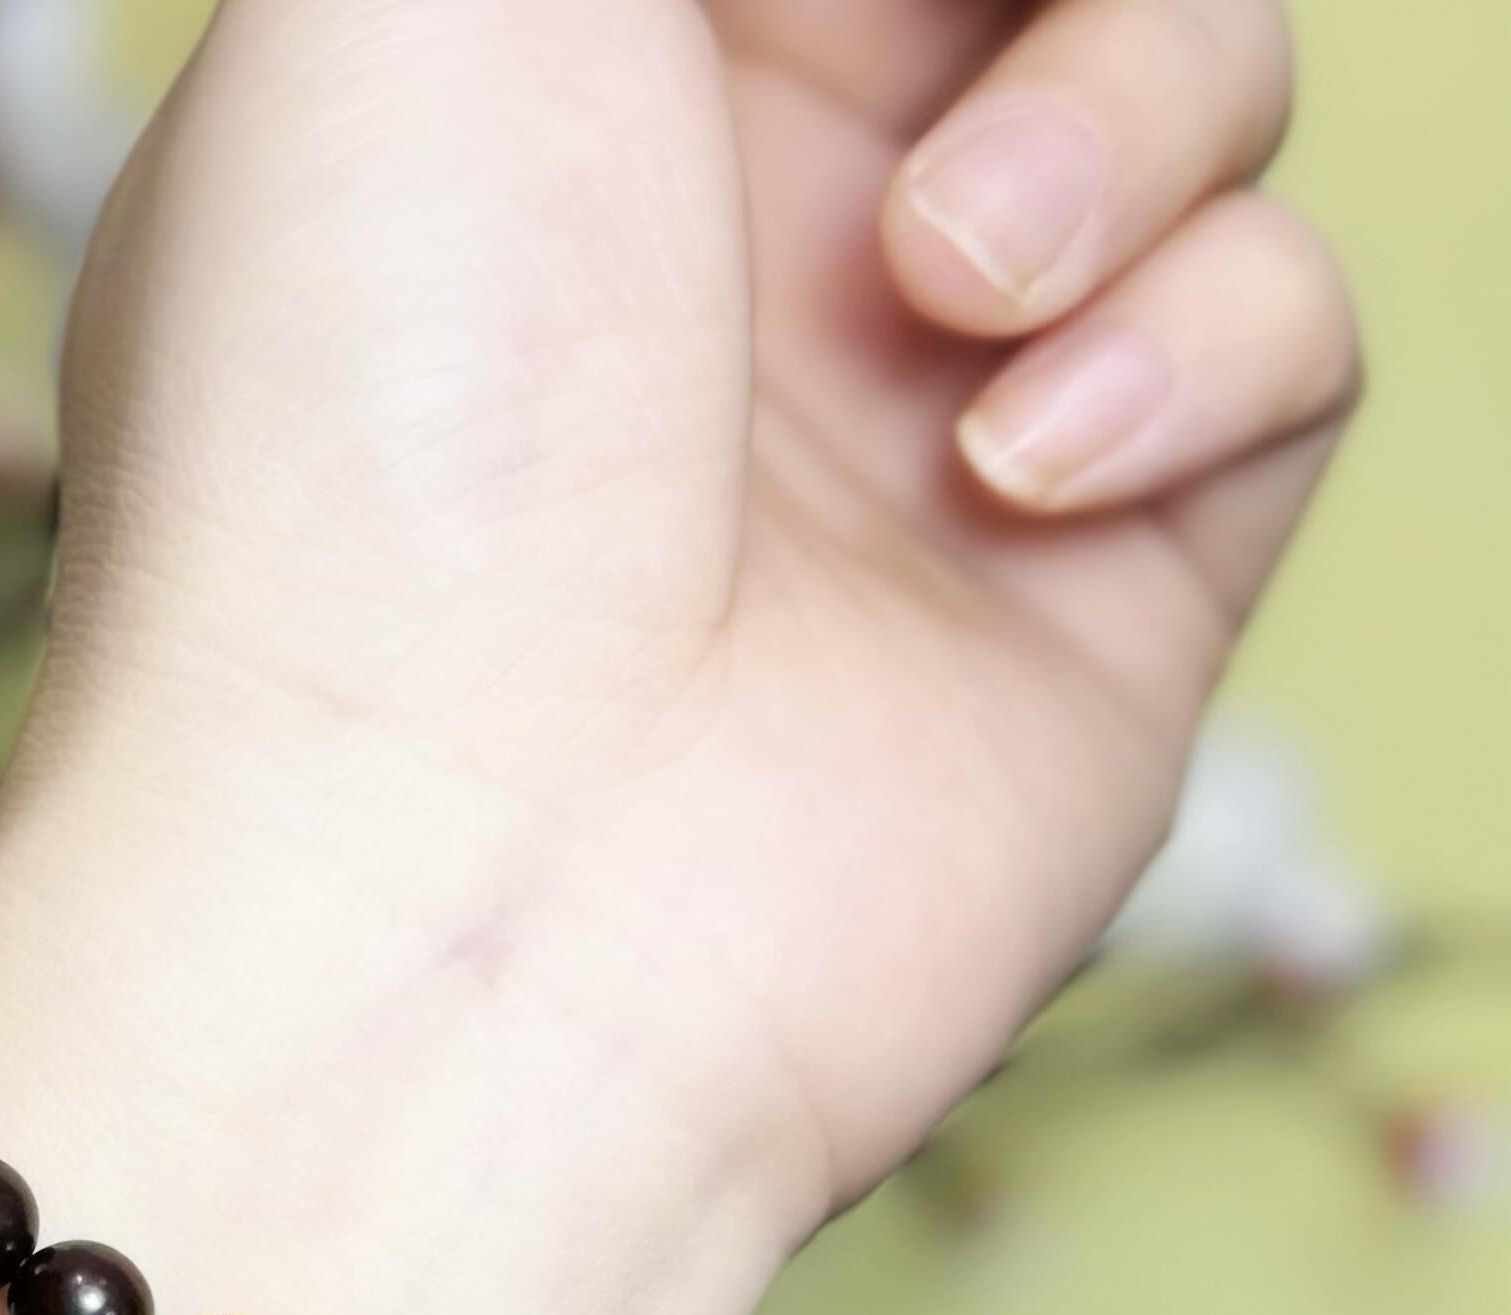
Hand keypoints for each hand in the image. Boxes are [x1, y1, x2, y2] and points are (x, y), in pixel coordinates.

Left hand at [19, 0, 1358, 1229]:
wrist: (449, 896)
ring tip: (944, 291)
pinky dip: (1192, 347)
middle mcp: (747, 227)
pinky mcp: (1100, 577)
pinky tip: (1011, 467)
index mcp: (554, 71)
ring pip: (1206, 75)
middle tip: (933, 66)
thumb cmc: (362, 417)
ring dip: (1128, 115)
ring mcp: (931, 401)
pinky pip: (1288, 335)